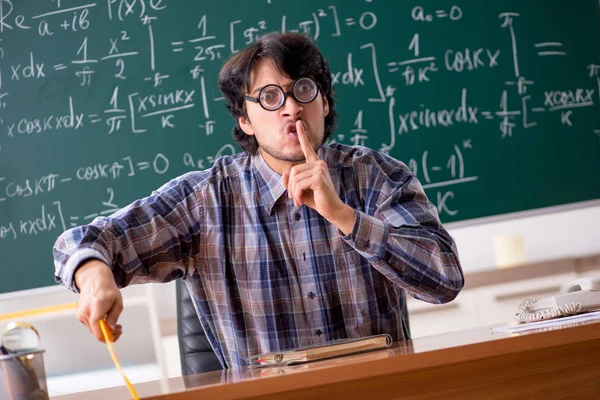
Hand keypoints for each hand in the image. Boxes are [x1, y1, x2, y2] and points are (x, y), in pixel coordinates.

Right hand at [75, 259, 122, 342]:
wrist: (94, 280)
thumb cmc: (108, 291)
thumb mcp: (117, 302)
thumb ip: (114, 317)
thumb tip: (111, 330)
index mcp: (97, 305)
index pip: (96, 326)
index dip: (104, 335)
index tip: (114, 337)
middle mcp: (86, 310)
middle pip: (95, 331)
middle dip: (108, 333)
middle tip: (119, 329)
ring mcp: (80, 313)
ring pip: (93, 329)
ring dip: (103, 329)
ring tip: (112, 321)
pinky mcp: (79, 315)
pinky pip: (90, 325)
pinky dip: (97, 325)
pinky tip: (103, 317)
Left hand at [283, 120, 354, 234]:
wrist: (332, 210)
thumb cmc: (318, 199)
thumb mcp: (301, 190)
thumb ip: (291, 182)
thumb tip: (283, 175)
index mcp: (315, 164)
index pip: (307, 148)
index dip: (302, 135)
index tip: (299, 124)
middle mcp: (319, 163)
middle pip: (293, 170)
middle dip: (290, 186)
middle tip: (294, 198)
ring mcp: (320, 169)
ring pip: (294, 178)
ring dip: (293, 193)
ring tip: (298, 201)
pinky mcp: (319, 177)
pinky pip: (299, 184)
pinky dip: (297, 195)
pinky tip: (301, 202)